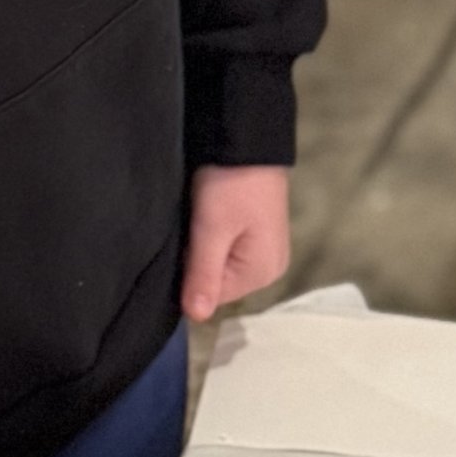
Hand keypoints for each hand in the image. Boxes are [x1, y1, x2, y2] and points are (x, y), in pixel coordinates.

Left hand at [180, 163, 291, 323]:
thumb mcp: (211, 230)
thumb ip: (203, 275)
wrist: (246, 138)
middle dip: (197, 258)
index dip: (190, 272)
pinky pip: (225, 247)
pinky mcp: (256, 231)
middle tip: (193, 225)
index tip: (186, 241)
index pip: (211, 295)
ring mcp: (265, 249)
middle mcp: (269, 267)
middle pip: (216, 280)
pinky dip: (211, 233)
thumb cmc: (231, 184)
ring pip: (217, 262)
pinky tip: (206, 213)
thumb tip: (196, 317)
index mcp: (264, 272)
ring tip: (200, 217)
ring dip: (202, 244)